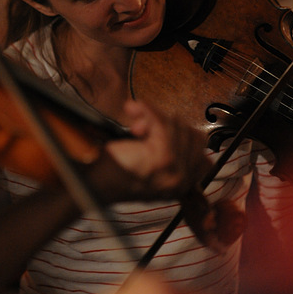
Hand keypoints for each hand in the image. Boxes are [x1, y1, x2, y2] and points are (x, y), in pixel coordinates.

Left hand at [91, 101, 244, 250]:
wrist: (93, 182)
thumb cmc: (115, 169)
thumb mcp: (151, 162)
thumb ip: (172, 149)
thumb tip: (182, 123)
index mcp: (184, 183)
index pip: (199, 144)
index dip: (178, 129)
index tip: (151, 130)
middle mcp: (184, 180)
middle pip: (189, 131)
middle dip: (163, 121)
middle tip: (138, 127)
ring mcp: (175, 171)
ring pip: (175, 126)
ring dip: (152, 116)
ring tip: (133, 124)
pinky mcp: (163, 158)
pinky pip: (162, 123)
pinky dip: (148, 111)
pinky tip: (132, 109)